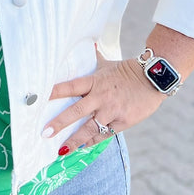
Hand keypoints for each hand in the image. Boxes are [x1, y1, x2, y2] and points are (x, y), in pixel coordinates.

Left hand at [43, 49, 163, 152]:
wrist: (154, 79)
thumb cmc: (128, 71)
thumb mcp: (108, 63)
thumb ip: (94, 57)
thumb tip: (88, 43)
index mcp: (95, 81)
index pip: (70, 86)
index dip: (54, 92)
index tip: (39, 100)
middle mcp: (101, 97)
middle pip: (76, 112)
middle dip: (60, 123)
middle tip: (45, 133)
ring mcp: (112, 110)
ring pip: (90, 128)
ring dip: (75, 140)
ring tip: (61, 150)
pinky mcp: (123, 122)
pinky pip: (105, 134)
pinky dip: (93, 141)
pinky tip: (82, 148)